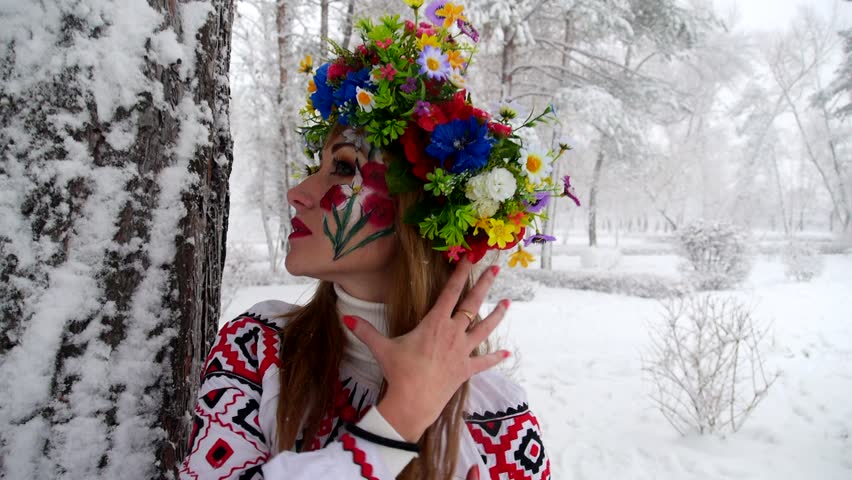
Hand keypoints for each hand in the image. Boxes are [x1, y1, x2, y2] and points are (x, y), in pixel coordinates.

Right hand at [342, 258, 510, 441]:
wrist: (413, 402)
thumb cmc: (398, 372)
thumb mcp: (381, 348)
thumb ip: (365, 330)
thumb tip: (344, 317)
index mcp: (434, 323)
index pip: (450, 292)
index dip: (460, 273)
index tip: (469, 258)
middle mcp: (452, 333)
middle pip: (472, 304)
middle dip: (484, 284)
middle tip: (495, 269)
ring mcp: (462, 351)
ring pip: (485, 328)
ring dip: (497, 315)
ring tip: (507, 303)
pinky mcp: (467, 369)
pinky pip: (485, 362)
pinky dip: (496, 358)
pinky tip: (508, 353)